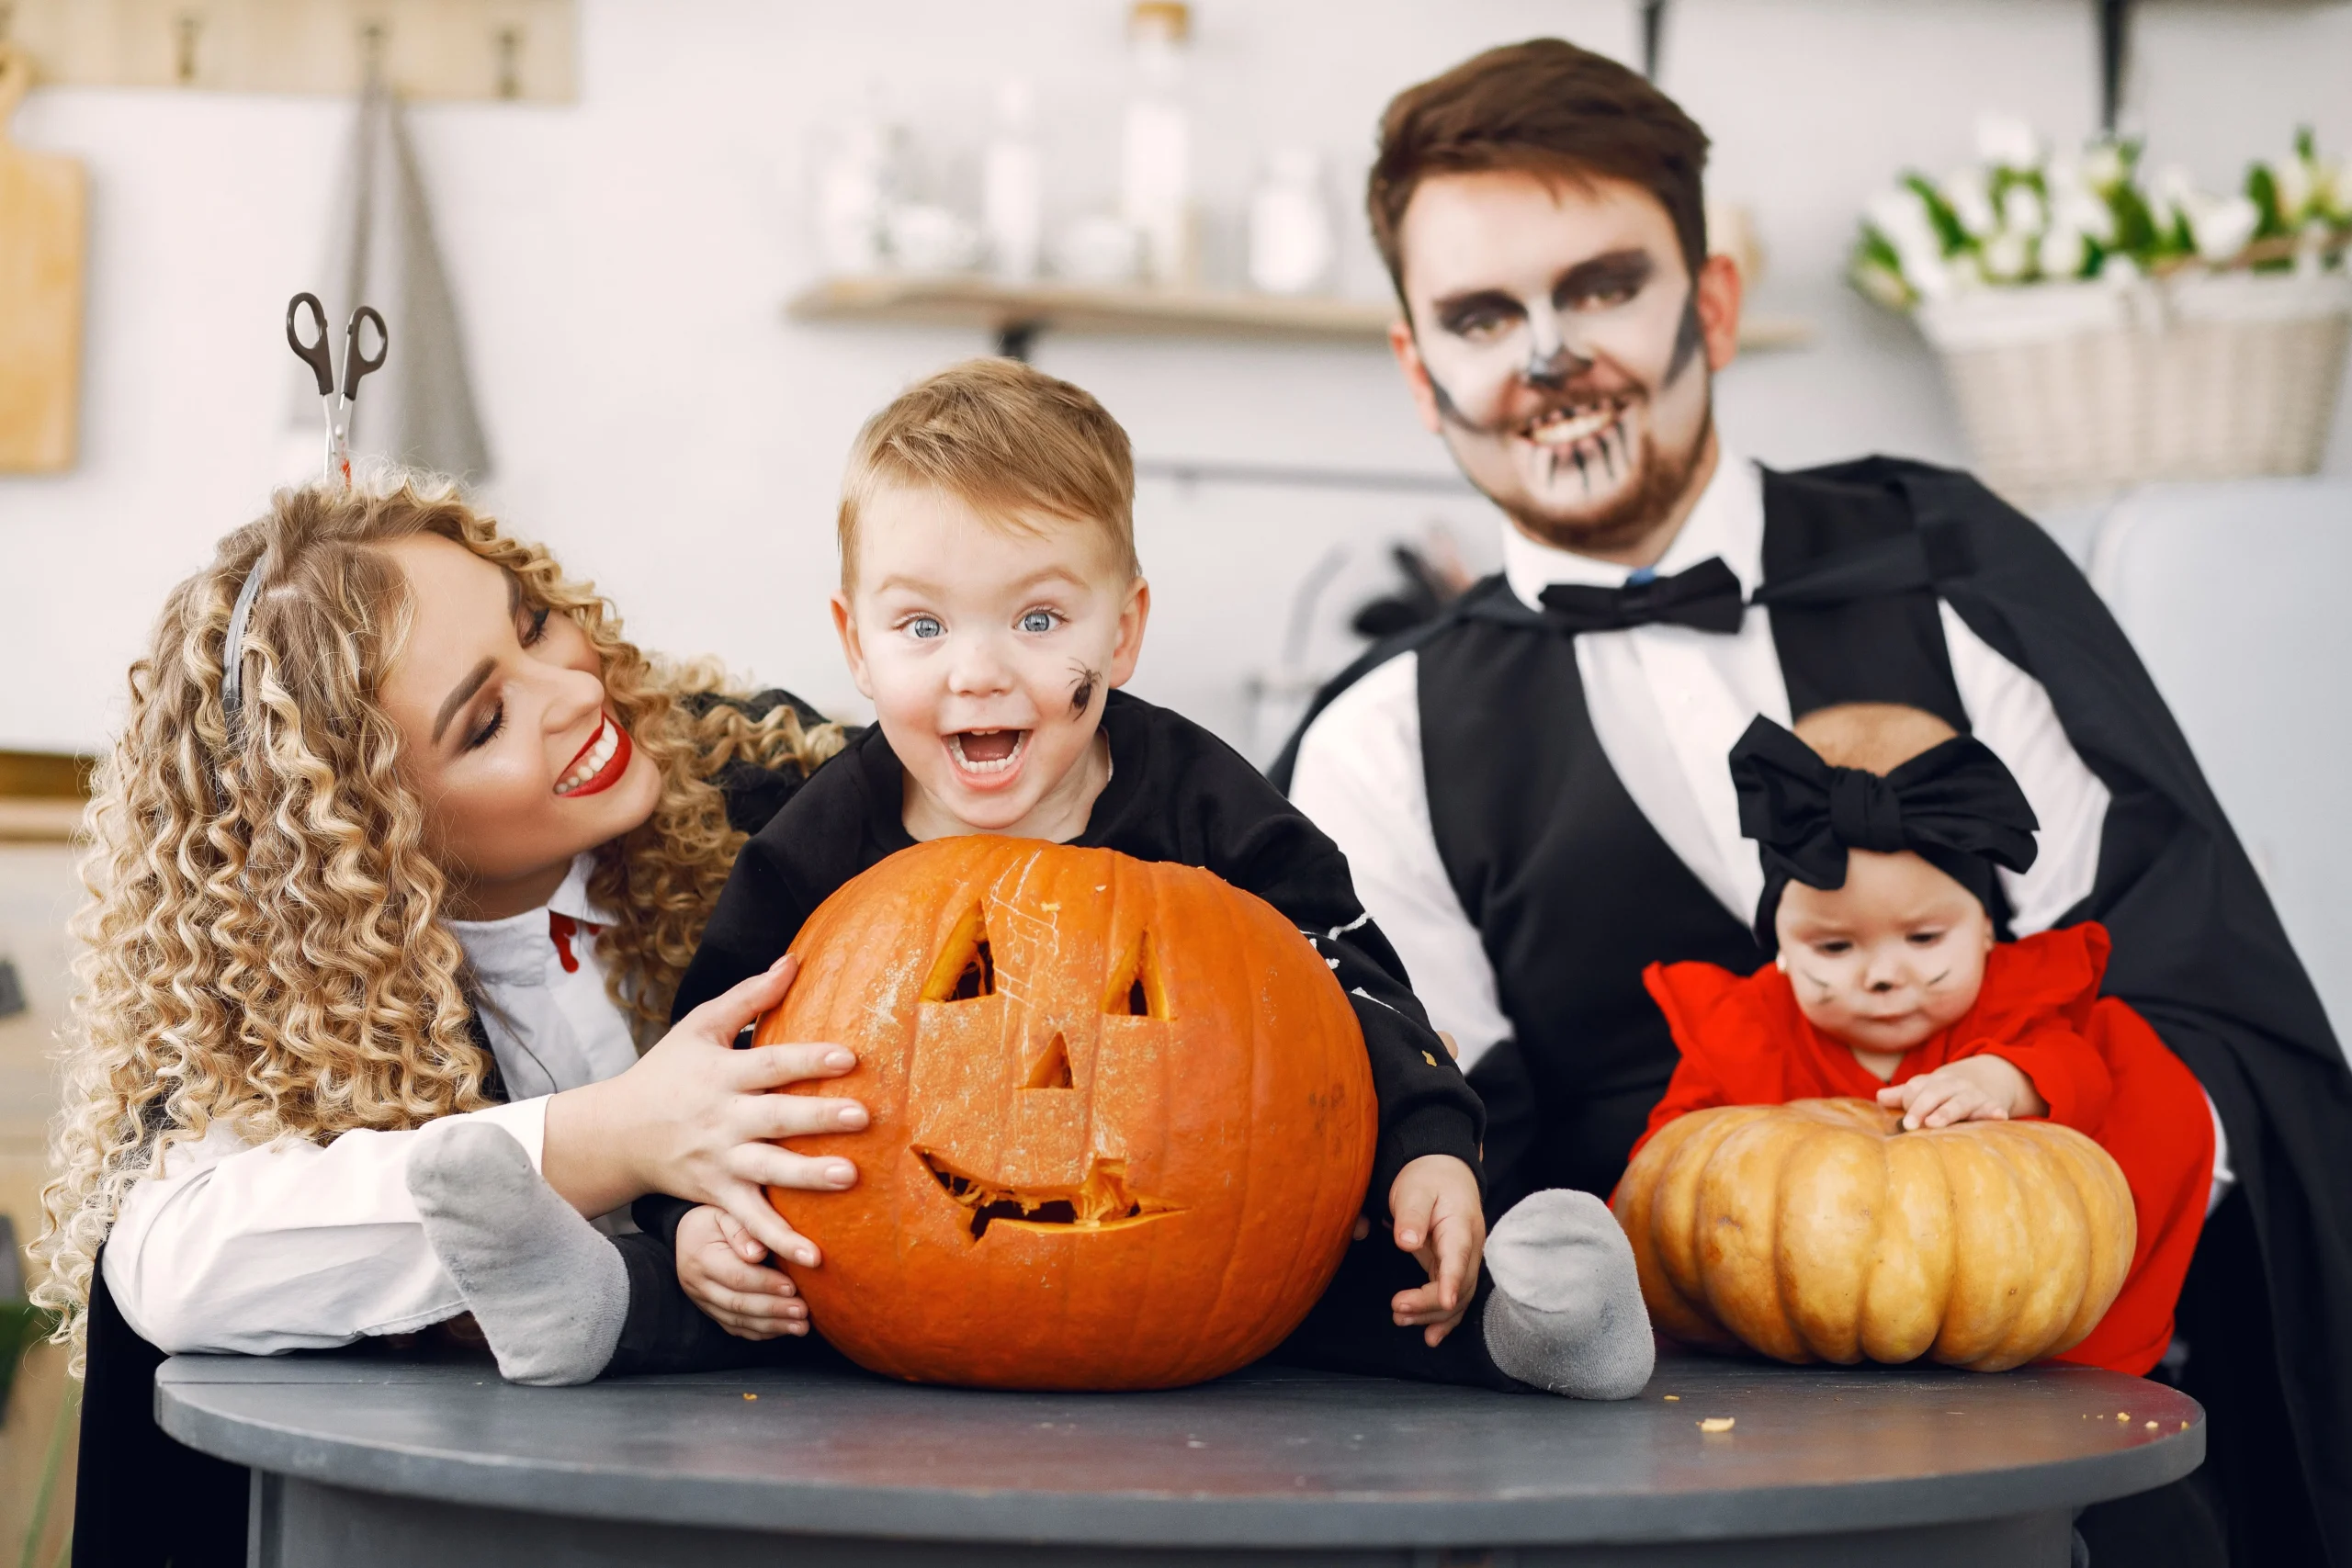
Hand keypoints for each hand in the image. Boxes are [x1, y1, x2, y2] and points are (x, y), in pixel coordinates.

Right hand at [542, 953, 867, 1265]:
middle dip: (819, 1119)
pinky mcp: (716, 1195)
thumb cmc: (667, 1072)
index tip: (850, 1057)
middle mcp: (722, 1118)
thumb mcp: (698, 1027)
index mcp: (721, 1074)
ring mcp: (719, 1161)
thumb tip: (794, 960)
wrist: (617, 1133)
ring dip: (808, 1178)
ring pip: (768, 1171)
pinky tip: (810, 1259)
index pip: (770, 1063)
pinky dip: (776, 1240)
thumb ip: (749, 997)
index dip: (808, 1060)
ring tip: (849, 1179)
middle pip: (776, 1118)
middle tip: (863, 1118)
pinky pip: (748, 1221)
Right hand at [677, 1204, 806, 1340]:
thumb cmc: (715, 1217)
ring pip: (738, 1321)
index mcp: (701, 1257)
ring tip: (801, 1326)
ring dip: (772, 1325)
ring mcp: (702, 1301)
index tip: (793, 1287)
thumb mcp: (727, 1212)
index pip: (737, 1276)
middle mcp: (697, 1284)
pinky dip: (761, 1331)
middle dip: (774, 1309)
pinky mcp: (711, 1311)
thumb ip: (743, 1230)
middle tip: (803, 1311)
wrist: (691, 1231)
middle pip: (738, 1303)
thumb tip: (758, 1253)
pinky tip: (784, 1329)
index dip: (766, 1283)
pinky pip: (736, 1327)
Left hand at [1387, 1153, 1485, 1345]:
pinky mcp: (1456, 1267)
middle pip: (1459, 1284)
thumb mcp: (1414, 1189)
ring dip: (1433, 1314)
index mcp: (1460, 1226)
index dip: (1452, 1280)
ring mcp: (1466, 1260)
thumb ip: (1411, 1214)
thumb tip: (1407, 1241)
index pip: (1459, 1257)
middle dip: (1430, 1302)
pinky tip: (1431, 1336)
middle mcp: (1470, 1247)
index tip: (1444, 1300)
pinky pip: (1455, 1297)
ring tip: (1400, 1320)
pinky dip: (1445, 1318)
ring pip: (1458, 1297)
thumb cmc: (1427, 1179)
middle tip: (1396, 1308)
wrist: (1445, 1172)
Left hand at [1877, 1055, 2046, 1129]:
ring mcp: (1972, 1094)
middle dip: (1921, 1107)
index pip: (1916, 1088)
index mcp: (1933, 1082)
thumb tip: (1879, 1097)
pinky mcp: (1992, 1105)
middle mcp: (1952, 1085)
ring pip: (1959, 1102)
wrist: (1988, 1076)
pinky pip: (1994, 1107)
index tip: (1903, 1120)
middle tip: (1909, 1125)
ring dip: (1947, 1111)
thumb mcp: (1927, 1088)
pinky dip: (1995, 1111)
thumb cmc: (1948, 1090)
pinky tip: (1999, 1115)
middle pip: (1934, 1093)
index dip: (1909, 1101)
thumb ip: (1904, 1094)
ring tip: (1934, 1122)